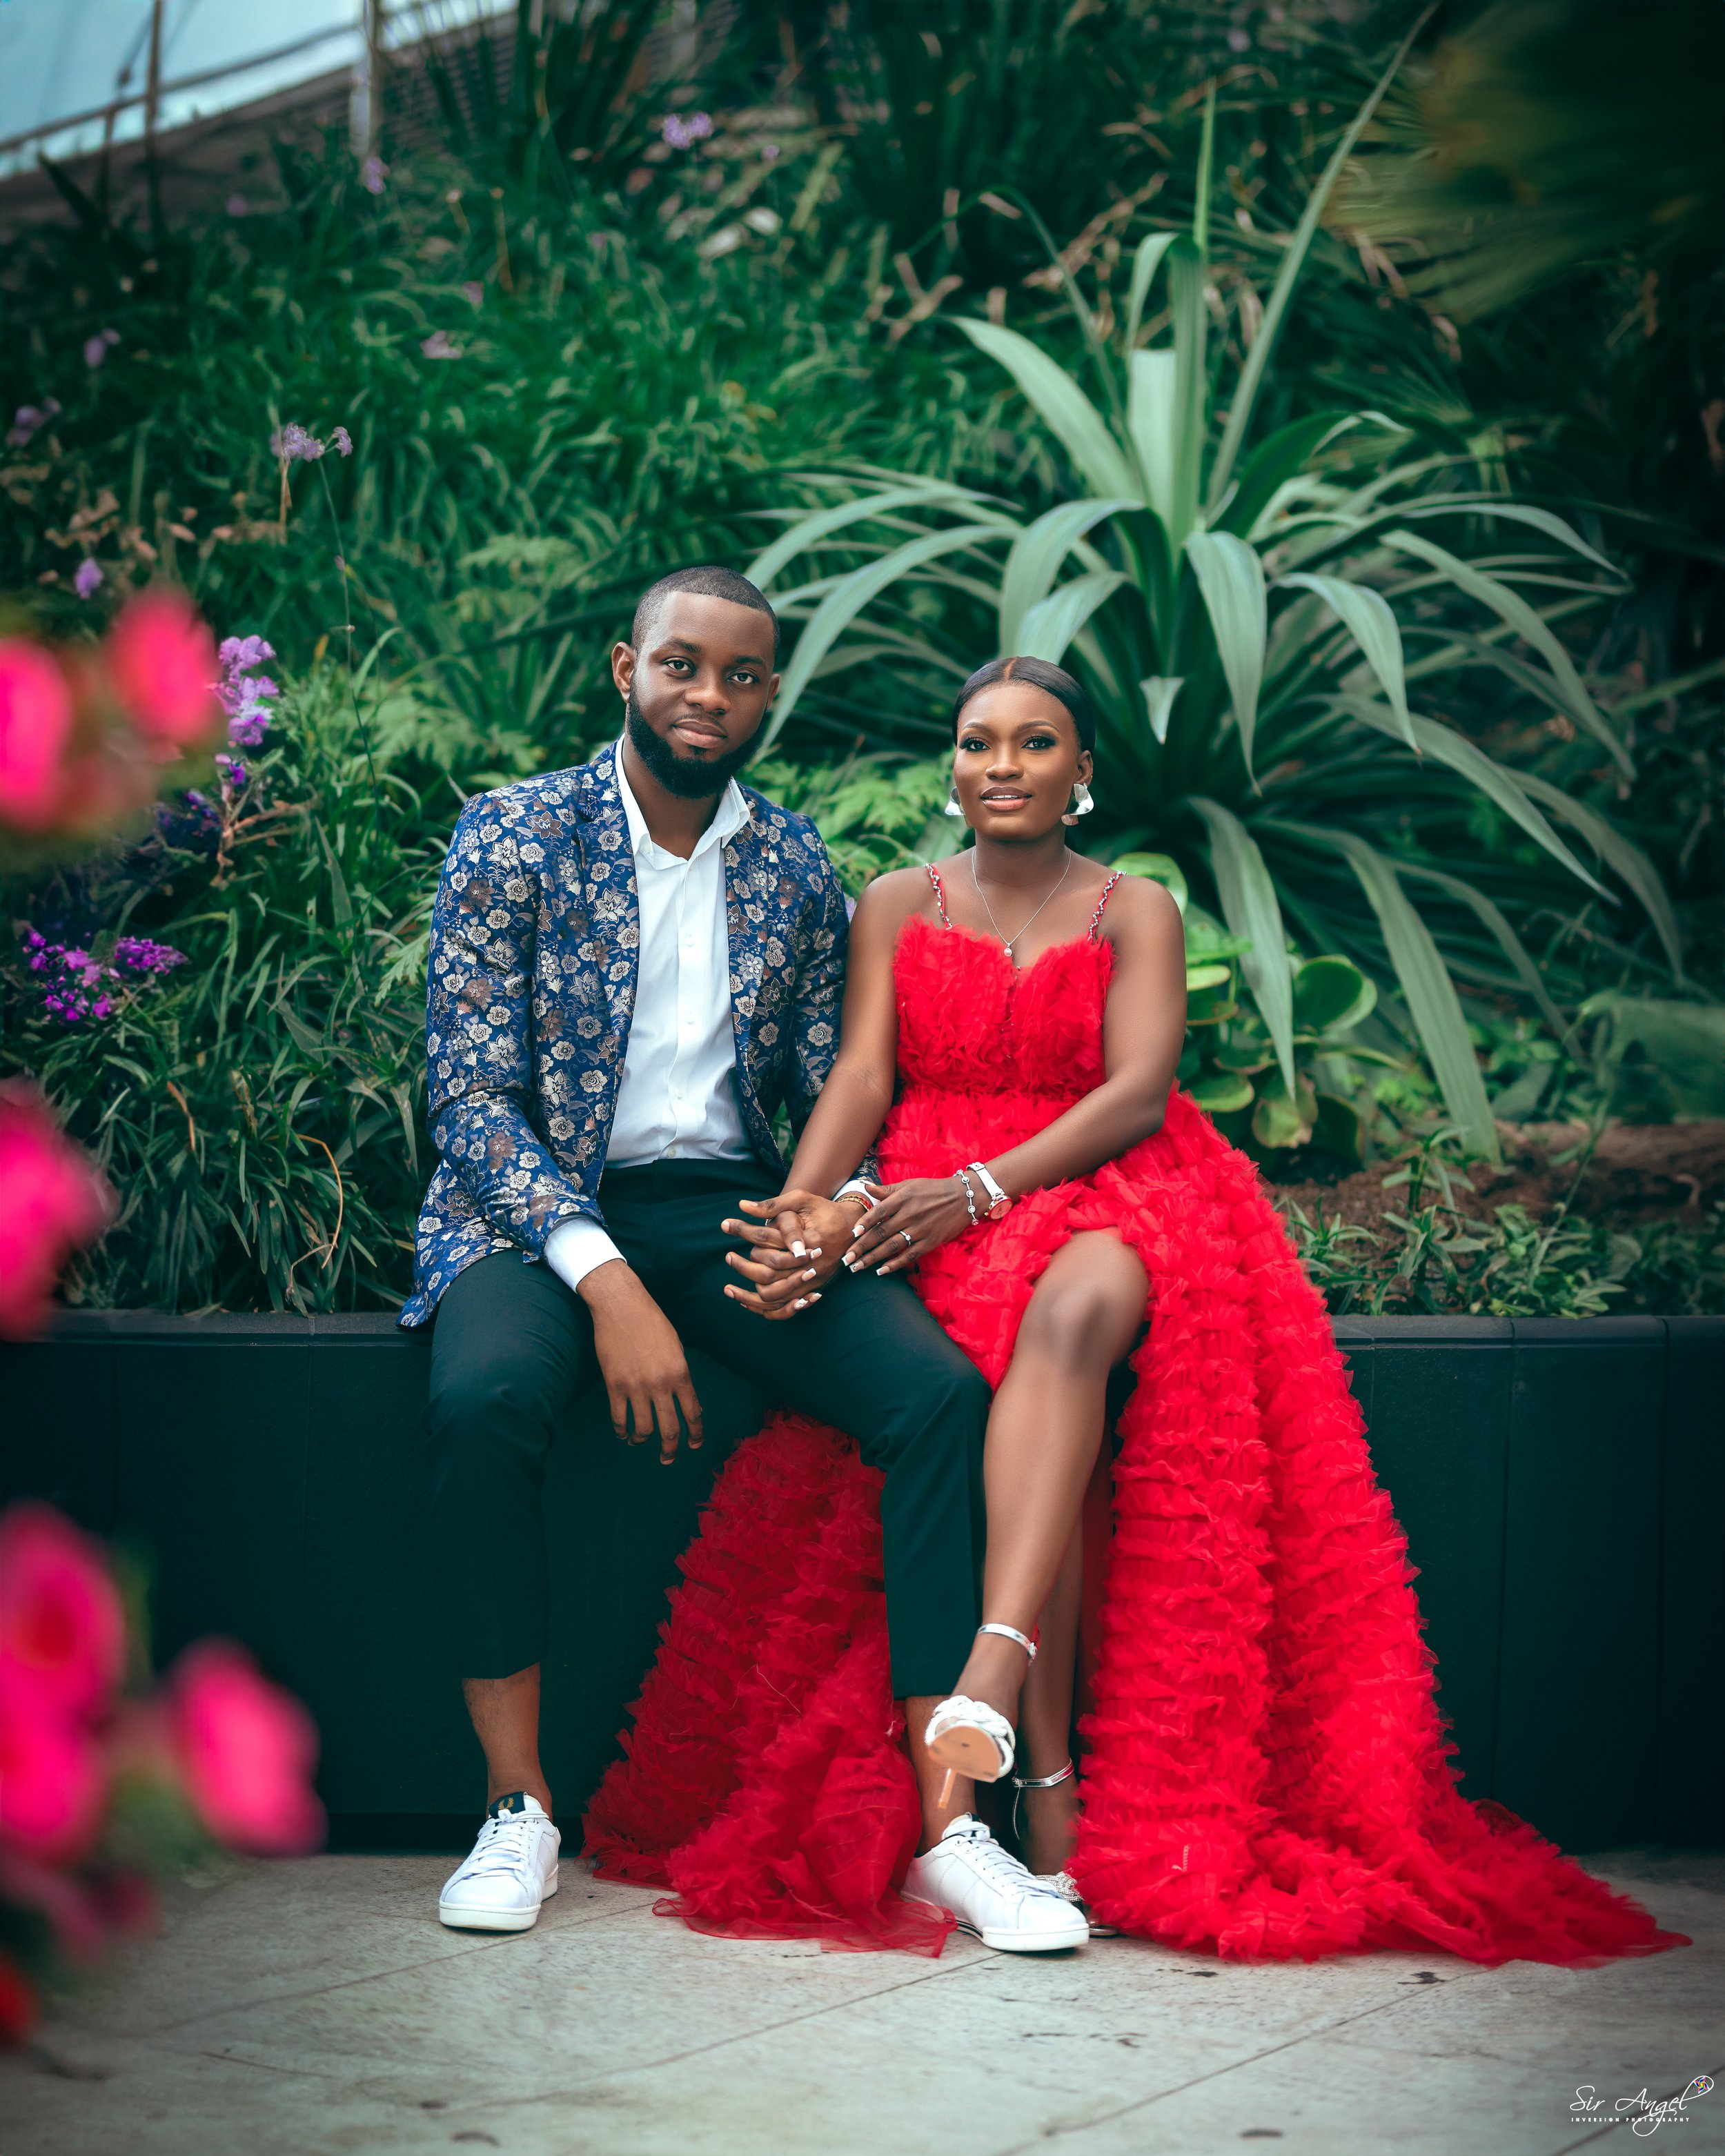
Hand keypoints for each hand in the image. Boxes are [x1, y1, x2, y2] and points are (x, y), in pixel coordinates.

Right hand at [579, 1261, 701, 1462]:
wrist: (621, 1306)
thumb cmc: (651, 1322)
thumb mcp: (676, 1347)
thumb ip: (681, 1376)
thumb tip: (686, 1402)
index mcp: (680, 1373)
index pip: (693, 1413)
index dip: (696, 1433)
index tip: (695, 1444)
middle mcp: (661, 1384)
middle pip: (670, 1429)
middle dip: (671, 1449)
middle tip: (668, 1458)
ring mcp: (636, 1387)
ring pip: (643, 1429)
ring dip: (642, 1441)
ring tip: (639, 1442)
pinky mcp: (614, 1386)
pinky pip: (619, 1418)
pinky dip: (621, 1430)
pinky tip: (622, 1433)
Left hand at [720, 1189, 858, 1318]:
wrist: (852, 1228)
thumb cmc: (824, 1210)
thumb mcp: (802, 1200)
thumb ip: (774, 1204)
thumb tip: (742, 1205)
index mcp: (807, 1240)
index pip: (767, 1239)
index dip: (743, 1230)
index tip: (725, 1224)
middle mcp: (811, 1264)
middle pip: (768, 1273)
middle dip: (743, 1266)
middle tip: (728, 1257)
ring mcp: (813, 1281)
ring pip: (774, 1296)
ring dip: (748, 1295)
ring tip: (730, 1287)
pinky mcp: (813, 1290)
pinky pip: (786, 1308)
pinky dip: (766, 1309)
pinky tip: (749, 1303)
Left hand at [843, 1176, 973, 1276]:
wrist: (963, 1198)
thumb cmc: (932, 1189)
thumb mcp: (909, 1184)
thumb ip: (886, 1189)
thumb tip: (865, 1186)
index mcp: (903, 1198)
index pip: (878, 1212)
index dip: (864, 1224)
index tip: (851, 1235)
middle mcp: (910, 1214)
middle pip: (881, 1233)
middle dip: (861, 1248)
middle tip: (846, 1259)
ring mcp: (920, 1230)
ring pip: (891, 1247)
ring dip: (872, 1259)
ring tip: (857, 1267)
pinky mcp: (930, 1242)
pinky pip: (909, 1255)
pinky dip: (894, 1264)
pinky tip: (881, 1271)